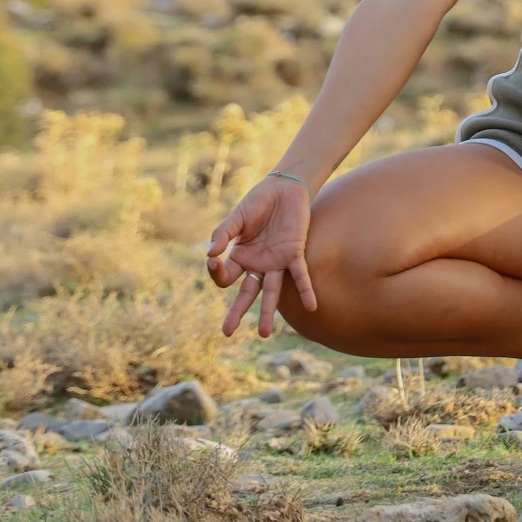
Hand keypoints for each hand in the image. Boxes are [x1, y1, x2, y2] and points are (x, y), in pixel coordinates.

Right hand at [206, 175, 315, 338]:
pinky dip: (305, 291)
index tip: (213, 262)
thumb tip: (209, 254)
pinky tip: (312, 307)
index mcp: (240, 256)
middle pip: (246, 294)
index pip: (225, 276)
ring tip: (263, 334)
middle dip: (237, 312)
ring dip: (268, 312)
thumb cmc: (259, 202)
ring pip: (271, 292)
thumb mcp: (238, 216)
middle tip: (227, 332)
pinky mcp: (294, 254)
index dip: (217, 272)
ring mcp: (276, 262)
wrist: (285, 188)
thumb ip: (223, 233)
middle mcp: (257, 265)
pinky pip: (300, 276)